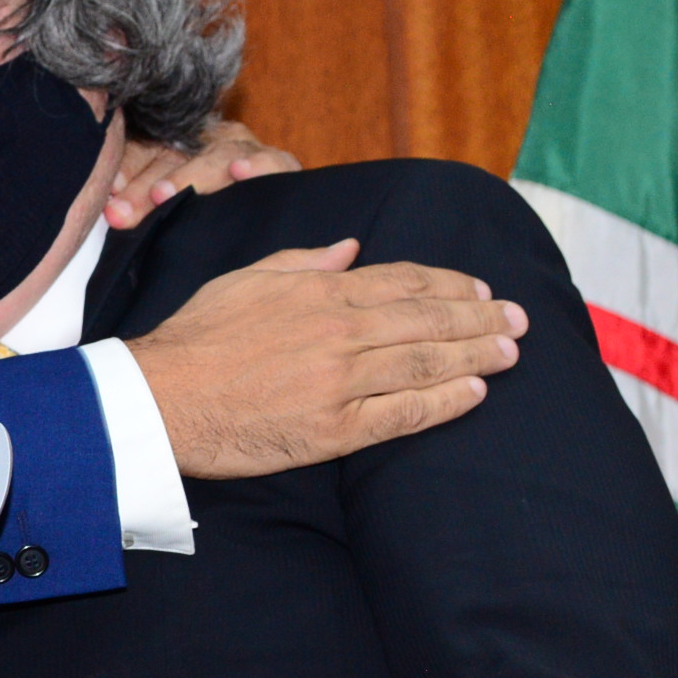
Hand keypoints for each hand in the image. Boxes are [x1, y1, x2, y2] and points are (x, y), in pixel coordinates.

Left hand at [105, 119, 300, 228]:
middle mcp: (210, 138)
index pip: (145, 149)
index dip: (124, 171)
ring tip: (163, 195)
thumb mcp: (169, 202)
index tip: (107, 198)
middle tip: (120, 213)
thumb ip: (141, 200)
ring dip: (189, 176)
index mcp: (179, 141)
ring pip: (214, 156)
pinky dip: (256, 166)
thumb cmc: (209, 209)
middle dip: (143, 189)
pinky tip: (239, 172)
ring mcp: (246, 148)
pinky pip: (271, 160)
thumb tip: (112, 213)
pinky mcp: (280, 163)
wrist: (277, 220)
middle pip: (173, 156)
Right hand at [129, 242, 525, 476]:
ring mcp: (341, 382)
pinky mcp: (335, 430)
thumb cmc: (194, 339)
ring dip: (476, 354)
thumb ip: (302, 262)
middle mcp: (339, 331)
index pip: (403, 281)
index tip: (480, 290)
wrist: (159, 399)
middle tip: (517, 318)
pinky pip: (405, 414)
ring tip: (511, 351)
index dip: (449, 284)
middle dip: (480, 317)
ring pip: (426, 362)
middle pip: (428, 319)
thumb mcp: (244, 280)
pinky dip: (445, 402)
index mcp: (318, 290)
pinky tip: (474, 393)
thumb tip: (350, 248)